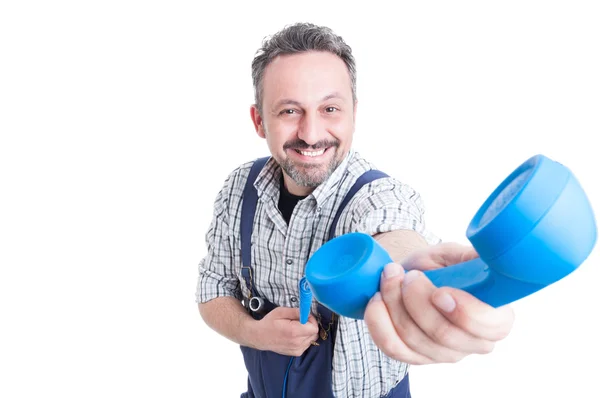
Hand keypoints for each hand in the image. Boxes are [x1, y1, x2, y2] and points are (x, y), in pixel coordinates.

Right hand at [252, 306, 318, 355]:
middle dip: (310, 325)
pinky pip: (307, 344)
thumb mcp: (280, 312)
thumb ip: (295, 311)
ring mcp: (297, 350)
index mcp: (294, 332)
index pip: (314, 328)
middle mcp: (297, 343)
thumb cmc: (269, 322)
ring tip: (296, 328)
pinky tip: (295, 335)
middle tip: (299, 321)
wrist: (260, 337)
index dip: (312, 320)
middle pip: (314, 334)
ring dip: (307, 332)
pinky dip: (304, 338)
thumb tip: (307, 312)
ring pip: (311, 339)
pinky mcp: (296, 353)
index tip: (304, 316)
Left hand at [364, 242, 514, 364]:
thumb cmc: (437, 266)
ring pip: (414, 339)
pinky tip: (377, 300)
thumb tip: (483, 257)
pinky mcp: (415, 357)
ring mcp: (444, 354)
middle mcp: (474, 342)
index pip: (492, 327)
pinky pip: (393, 347)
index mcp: (496, 316)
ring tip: (390, 276)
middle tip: (408, 274)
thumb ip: (472, 256)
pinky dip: (379, 322)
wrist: (409, 275)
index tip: (439, 291)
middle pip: (444, 334)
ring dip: (394, 303)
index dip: (465, 312)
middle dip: (417, 300)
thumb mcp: (455, 254)